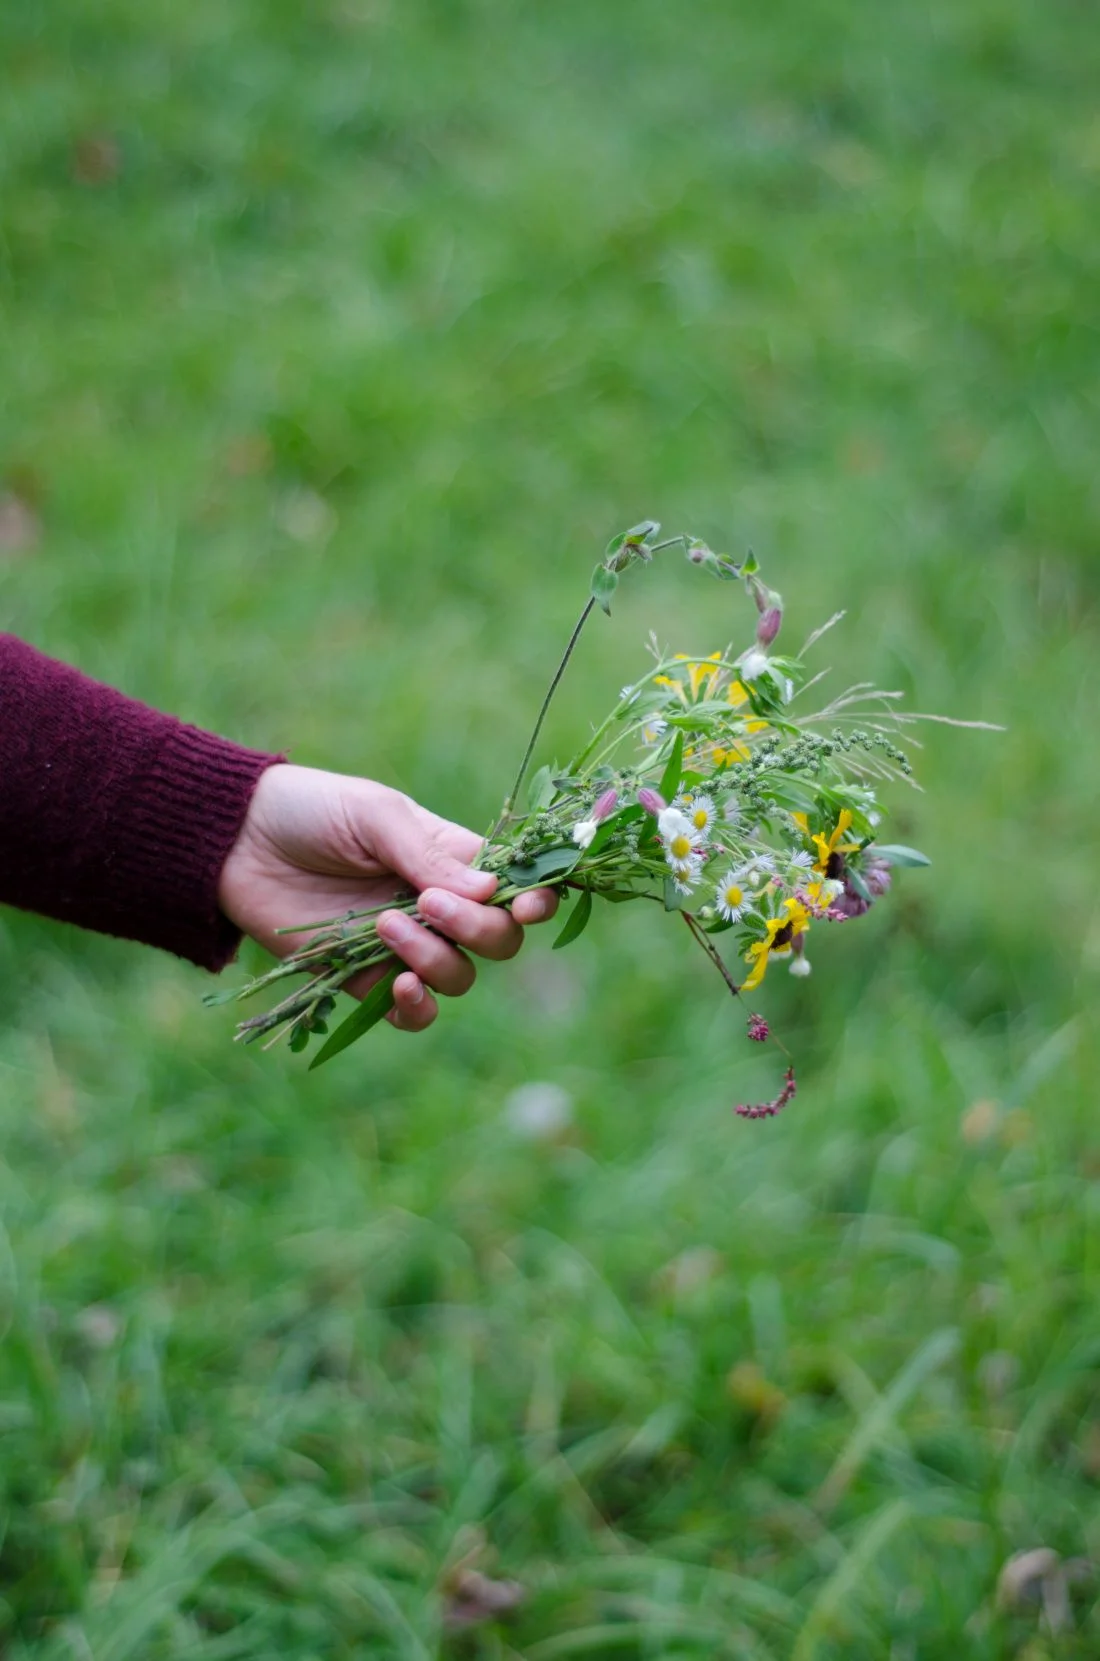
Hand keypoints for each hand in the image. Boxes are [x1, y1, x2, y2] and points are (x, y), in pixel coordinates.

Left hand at [218, 765, 557, 1031]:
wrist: (237, 841)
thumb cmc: (312, 810)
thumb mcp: (375, 815)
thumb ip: (430, 855)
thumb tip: (492, 891)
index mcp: (452, 858)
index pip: (515, 886)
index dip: (534, 900)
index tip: (528, 905)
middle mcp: (437, 906)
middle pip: (498, 940)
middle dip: (479, 930)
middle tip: (430, 904)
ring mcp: (403, 946)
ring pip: (458, 977)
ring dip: (435, 959)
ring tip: (386, 924)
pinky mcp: (363, 979)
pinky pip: (412, 1014)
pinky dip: (417, 1007)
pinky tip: (399, 985)